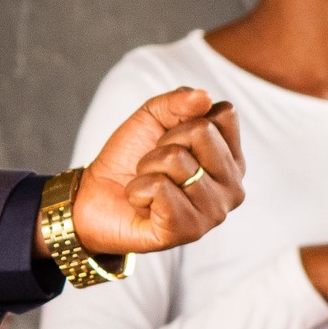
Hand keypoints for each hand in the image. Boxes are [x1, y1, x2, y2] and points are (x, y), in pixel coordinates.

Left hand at [50, 88, 244, 258]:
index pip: (224, 114)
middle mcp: (232, 187)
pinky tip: (142, 204)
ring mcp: (214, 213)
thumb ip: (178, 102)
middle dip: (164, 142)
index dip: (185, 119)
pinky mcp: (188, 231)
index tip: (170, 139)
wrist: (96, 196)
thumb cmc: (130, 157)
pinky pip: (160, 189)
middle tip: (153, 165)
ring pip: (177, 160)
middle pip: (202, 132)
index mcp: (231, 159)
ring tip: (147, 185)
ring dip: (146, 168)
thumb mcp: (152, 117)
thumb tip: (205, 97)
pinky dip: (138, 190)